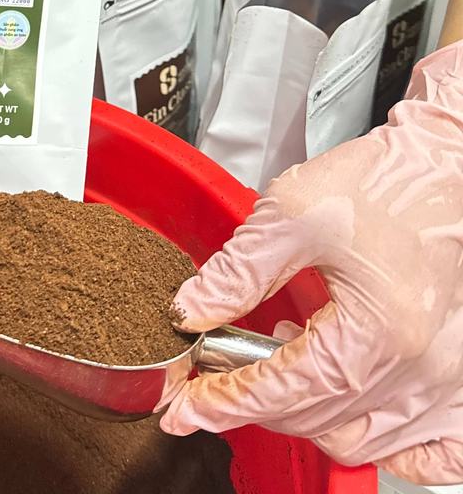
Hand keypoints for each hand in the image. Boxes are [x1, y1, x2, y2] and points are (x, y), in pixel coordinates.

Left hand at [161, 42, 462, 485]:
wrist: (448, 166)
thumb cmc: (388, 180)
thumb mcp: (294, 212)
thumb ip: (240, 270)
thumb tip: (191, 310)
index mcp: (380, 329)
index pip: (284, 390)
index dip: (224, 402)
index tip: (183, 408)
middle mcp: (422, 370)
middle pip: (316, 419)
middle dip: (253, 400)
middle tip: (214, 369)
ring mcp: (451, 385)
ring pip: (362, 439)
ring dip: (305, 414)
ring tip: (279, 362)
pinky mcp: (462, 382)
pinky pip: (430, 451)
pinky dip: (385, 445)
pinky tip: (351, 411)